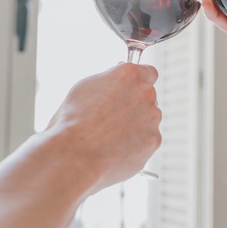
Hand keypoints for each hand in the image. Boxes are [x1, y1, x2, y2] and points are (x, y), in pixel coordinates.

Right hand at [46, 62, 161, 190]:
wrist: (74, 155)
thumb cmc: (72, 122)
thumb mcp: (85, 88)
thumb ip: (109, 82)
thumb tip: (115, 83)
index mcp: (128, 74)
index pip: (148, 72)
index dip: (138, 83)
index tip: (131, 90)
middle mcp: (145, 92)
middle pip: (148, 97)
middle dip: (135, 106)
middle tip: (112, 120)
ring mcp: (152, 116)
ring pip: (149, 120)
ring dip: (136, 126)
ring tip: (110, 137)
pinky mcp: (154, 139)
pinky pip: (148, 140)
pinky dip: (136, 145)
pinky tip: (116, 149)